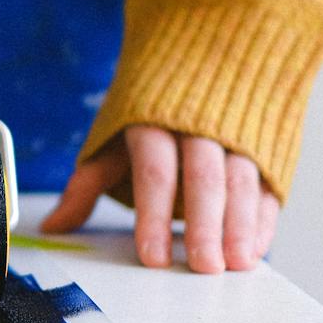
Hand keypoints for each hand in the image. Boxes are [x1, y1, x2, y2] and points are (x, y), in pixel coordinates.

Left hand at [40, 126, 278, 272]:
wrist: (201, 55)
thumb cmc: (148, 112)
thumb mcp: (114, 139)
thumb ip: (87, 183)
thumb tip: (53, 227)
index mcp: (153, 120)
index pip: (154, 171)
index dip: (153, 215)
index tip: (154, 258)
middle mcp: (198, 123)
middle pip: (204, 177)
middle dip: (205, 225)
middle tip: (204, 267)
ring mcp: (236, 132)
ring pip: (243, 178)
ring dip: (242, 224)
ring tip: (236, 263)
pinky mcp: (265, 146)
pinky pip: (268, 182)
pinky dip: (264, 217)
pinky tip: (255, 248)